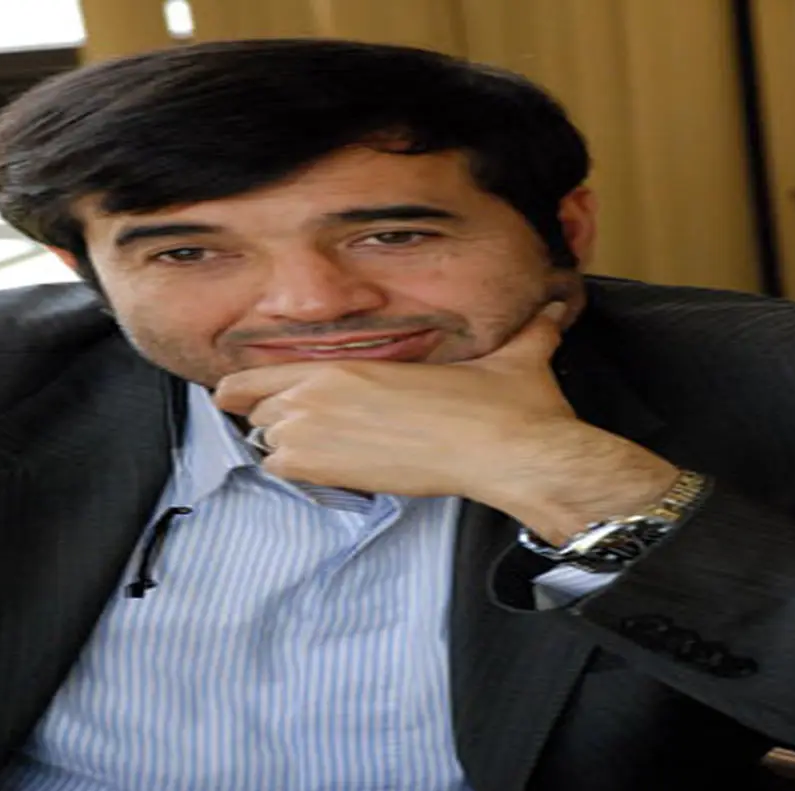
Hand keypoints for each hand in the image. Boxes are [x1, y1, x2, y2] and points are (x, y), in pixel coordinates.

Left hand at [213, 303, 677, 543]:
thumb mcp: (512, 356)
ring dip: (282, 446)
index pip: (264, 373)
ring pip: (265, 441)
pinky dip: (294, 474)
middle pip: (258, 408)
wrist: (509, 451)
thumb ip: (527, 332)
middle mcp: (319, 394)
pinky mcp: (330, 470)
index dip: (246, 387)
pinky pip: (280, 471)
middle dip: (268, 418)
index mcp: (347, 364)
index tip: (237, 395)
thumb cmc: (504, 406)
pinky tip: (326, 473)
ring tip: (316, 453)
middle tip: (293, 431)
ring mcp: (317, 433)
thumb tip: (557, 312)